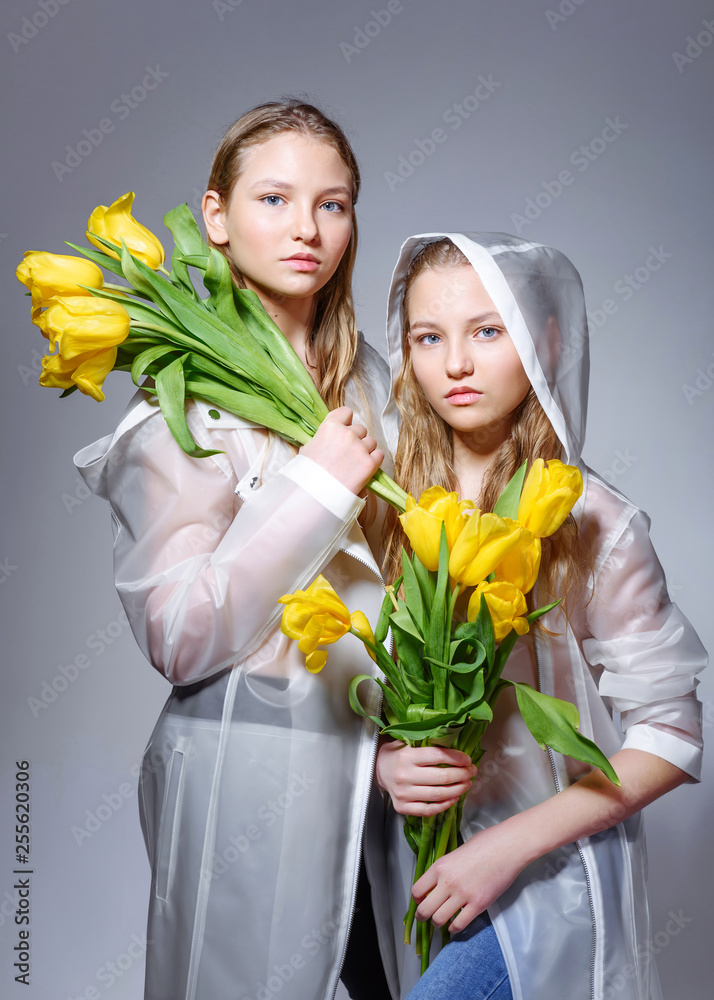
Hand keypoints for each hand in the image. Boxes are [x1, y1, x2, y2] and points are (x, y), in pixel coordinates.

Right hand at [299, 407, 383, 494]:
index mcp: (330, 427)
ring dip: (366, 450)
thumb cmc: (306, 474)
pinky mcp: (370, 463)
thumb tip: (323, 440)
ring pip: (371, 441)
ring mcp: (360, 448)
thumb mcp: (306, 450)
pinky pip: (379, 455)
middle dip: (356, 439)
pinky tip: (364, 468)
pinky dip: (374, 460)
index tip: (345, 429)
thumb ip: (319, 440)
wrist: (315, 495)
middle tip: (348, 453)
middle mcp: (347, 434)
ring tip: (355, 463)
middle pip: (361, 429)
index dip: (346, 421)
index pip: (346, 412)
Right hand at [375, 739, 476, 815]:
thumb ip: (428, 745)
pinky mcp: (403, 807)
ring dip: (458, 789)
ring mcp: (403, 793)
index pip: (438, 756)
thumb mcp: (409, 743)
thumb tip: (457, 747)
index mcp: (407, 756)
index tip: (468, 759)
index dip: (457, 758)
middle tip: (472, 771)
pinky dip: (445, 805)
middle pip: (441, 777)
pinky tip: (454, 797)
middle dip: (462, 774)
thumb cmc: (398, 754)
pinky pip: (429, 809)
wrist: (379, 770)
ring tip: (467, 784)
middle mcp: (404, 775)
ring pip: (438, 795)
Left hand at [412, 821, 526, 932]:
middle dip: (422, 916)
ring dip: (437, 923)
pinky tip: (455, 924)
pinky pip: (459, 924)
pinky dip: (454, 928)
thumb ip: (445, 868)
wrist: (508, 847)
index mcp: (440, 866)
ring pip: (439, 920)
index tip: (420, 901)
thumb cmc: (486, 843)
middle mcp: (448, 882)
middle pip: (424, 909)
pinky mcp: (479, 904)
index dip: (416, 899)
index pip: (417, 890)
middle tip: (424, 917)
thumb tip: (437, 882)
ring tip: (440, 921)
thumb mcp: (457, 852)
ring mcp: (463, 894)